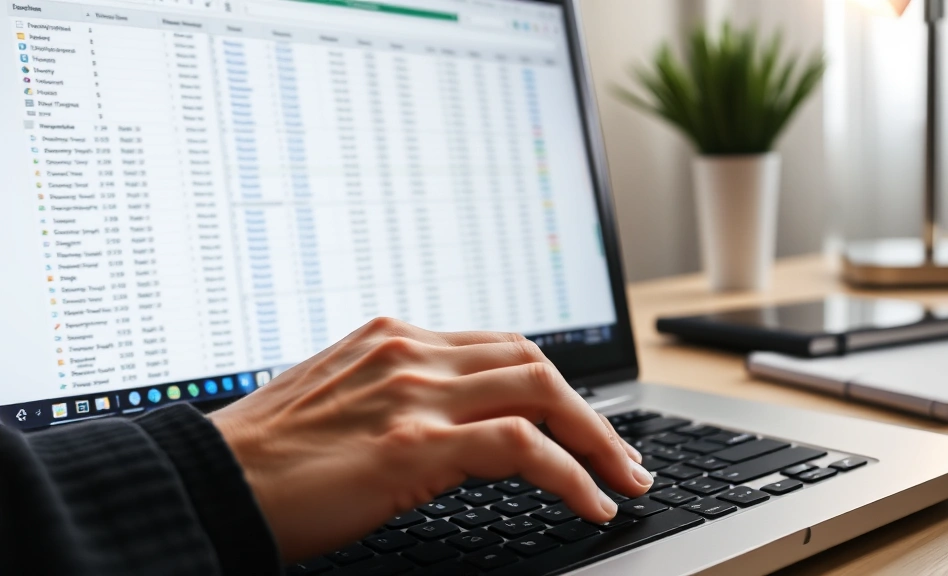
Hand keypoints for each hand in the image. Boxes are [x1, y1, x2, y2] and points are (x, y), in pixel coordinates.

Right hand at [209, 318, 651, 561]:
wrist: (208, 482)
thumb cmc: (264, 457)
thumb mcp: (339, 404)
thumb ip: (398, 398)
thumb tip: (454, 427)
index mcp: (393, 339)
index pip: (499, 348)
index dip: (552, 384)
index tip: (580, 421)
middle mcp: (411, 352)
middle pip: (533, 362)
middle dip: (589, 410)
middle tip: (621, 456)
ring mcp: (416, 392)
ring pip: (542, 392)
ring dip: (596, 439)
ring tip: (623, 480)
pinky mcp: (416, 442)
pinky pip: (522, 447)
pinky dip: (570, 473)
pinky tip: (590, 502)